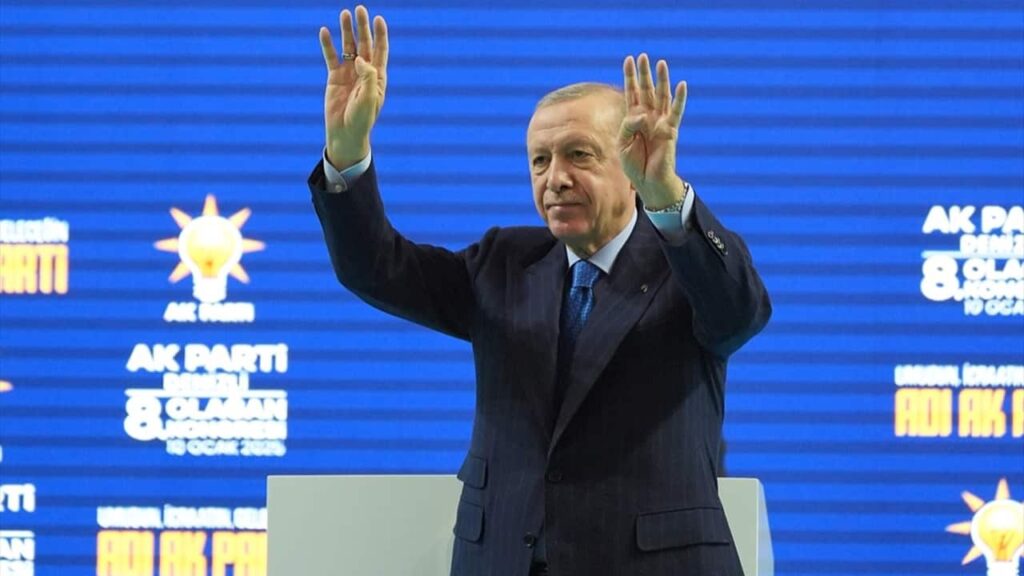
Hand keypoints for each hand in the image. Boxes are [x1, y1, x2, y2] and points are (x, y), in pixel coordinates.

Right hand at [319, 5, 388, 169]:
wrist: (345, 133)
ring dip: (346, 31)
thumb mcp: (369, 99)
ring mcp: (349, 73)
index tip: (378, 18)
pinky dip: (327, 45)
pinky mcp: (334, 77)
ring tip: (344, 14)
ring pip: (348, 47)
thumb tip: (360, 57)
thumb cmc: (361, 119)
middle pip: (364, 44)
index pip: (380, 50)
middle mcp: (364, 72)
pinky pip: (331, 57)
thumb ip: (368, 77)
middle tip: (359, 9)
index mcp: (377, 77)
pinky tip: (324, 31)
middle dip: (362, 27)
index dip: (380, 34)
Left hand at [619, 54, 687, 210]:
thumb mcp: (622, 143)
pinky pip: (676, 112)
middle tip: (643, 55)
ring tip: (661, 63)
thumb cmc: (634, 165)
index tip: (628, 60)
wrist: (648, 182)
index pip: (632, 93)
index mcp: (634, 120)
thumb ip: (629, 125)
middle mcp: (648, 118)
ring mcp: (660, 123)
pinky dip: (680, 99)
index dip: (630, 77)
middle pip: (646, 90)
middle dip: (644, 73)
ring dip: (661, 80)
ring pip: (661, 97)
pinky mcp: (671, 131)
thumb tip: (643, 114)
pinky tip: (682, 85)